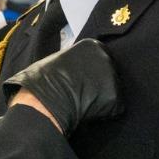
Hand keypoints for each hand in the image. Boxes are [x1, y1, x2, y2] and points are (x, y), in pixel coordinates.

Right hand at [4, 38, 120, 135]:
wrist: (43, 101)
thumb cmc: (43, 80)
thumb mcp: (58, 60)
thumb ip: (74, 62)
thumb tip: (77, 69)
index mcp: (92, 46)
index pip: (102, 57)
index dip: (93, 71)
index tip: (85, 80)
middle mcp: (106, 58)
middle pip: (110, 73)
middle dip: (100, 83)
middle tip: (84, 93)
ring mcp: (112, 77)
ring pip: (112, 90)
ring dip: (102, 98)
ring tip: (84, 103)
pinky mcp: (115, 98)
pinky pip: (114, 108)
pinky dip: (103, 113)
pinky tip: (88, 112)